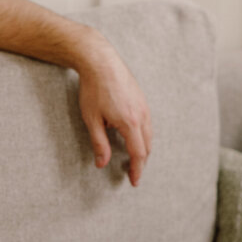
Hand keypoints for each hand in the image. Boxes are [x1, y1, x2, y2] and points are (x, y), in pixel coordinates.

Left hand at [75, 34, 151, 184]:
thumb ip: (99, 143)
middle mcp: (142, 115)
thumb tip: (102, 163)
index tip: (134, 181)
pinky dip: (143, 135)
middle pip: (147, 146)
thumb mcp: (91, 119)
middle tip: (133, 173)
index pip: (138, 153)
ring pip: (149, 134)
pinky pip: (147, 123)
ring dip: (143, 148)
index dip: (137, 170)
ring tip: (133, 157)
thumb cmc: (93, 89)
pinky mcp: (141, 98)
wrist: (100, 60)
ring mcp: (144, 105)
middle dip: (141, 161)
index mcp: (130, 123)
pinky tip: (132, 136)